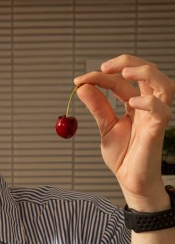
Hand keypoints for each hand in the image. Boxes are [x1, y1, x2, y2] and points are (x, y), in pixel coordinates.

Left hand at [74, 55, 174, 210]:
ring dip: (145, 73)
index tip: (80, 80)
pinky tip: (131, 102)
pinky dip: (148, 103)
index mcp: (135, 103)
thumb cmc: (124, 156)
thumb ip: (97, 107)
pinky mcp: (157, 130)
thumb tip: (82, 86)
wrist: (130, 180)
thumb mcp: (105, 127)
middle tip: (103, 67)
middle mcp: (148, 106)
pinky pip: (161, 111)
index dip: (101, 76)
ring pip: (163, 84)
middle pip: (148, 72)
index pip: (120, 81)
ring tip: (123, 72)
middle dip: (127, 62)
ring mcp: (154, 117)